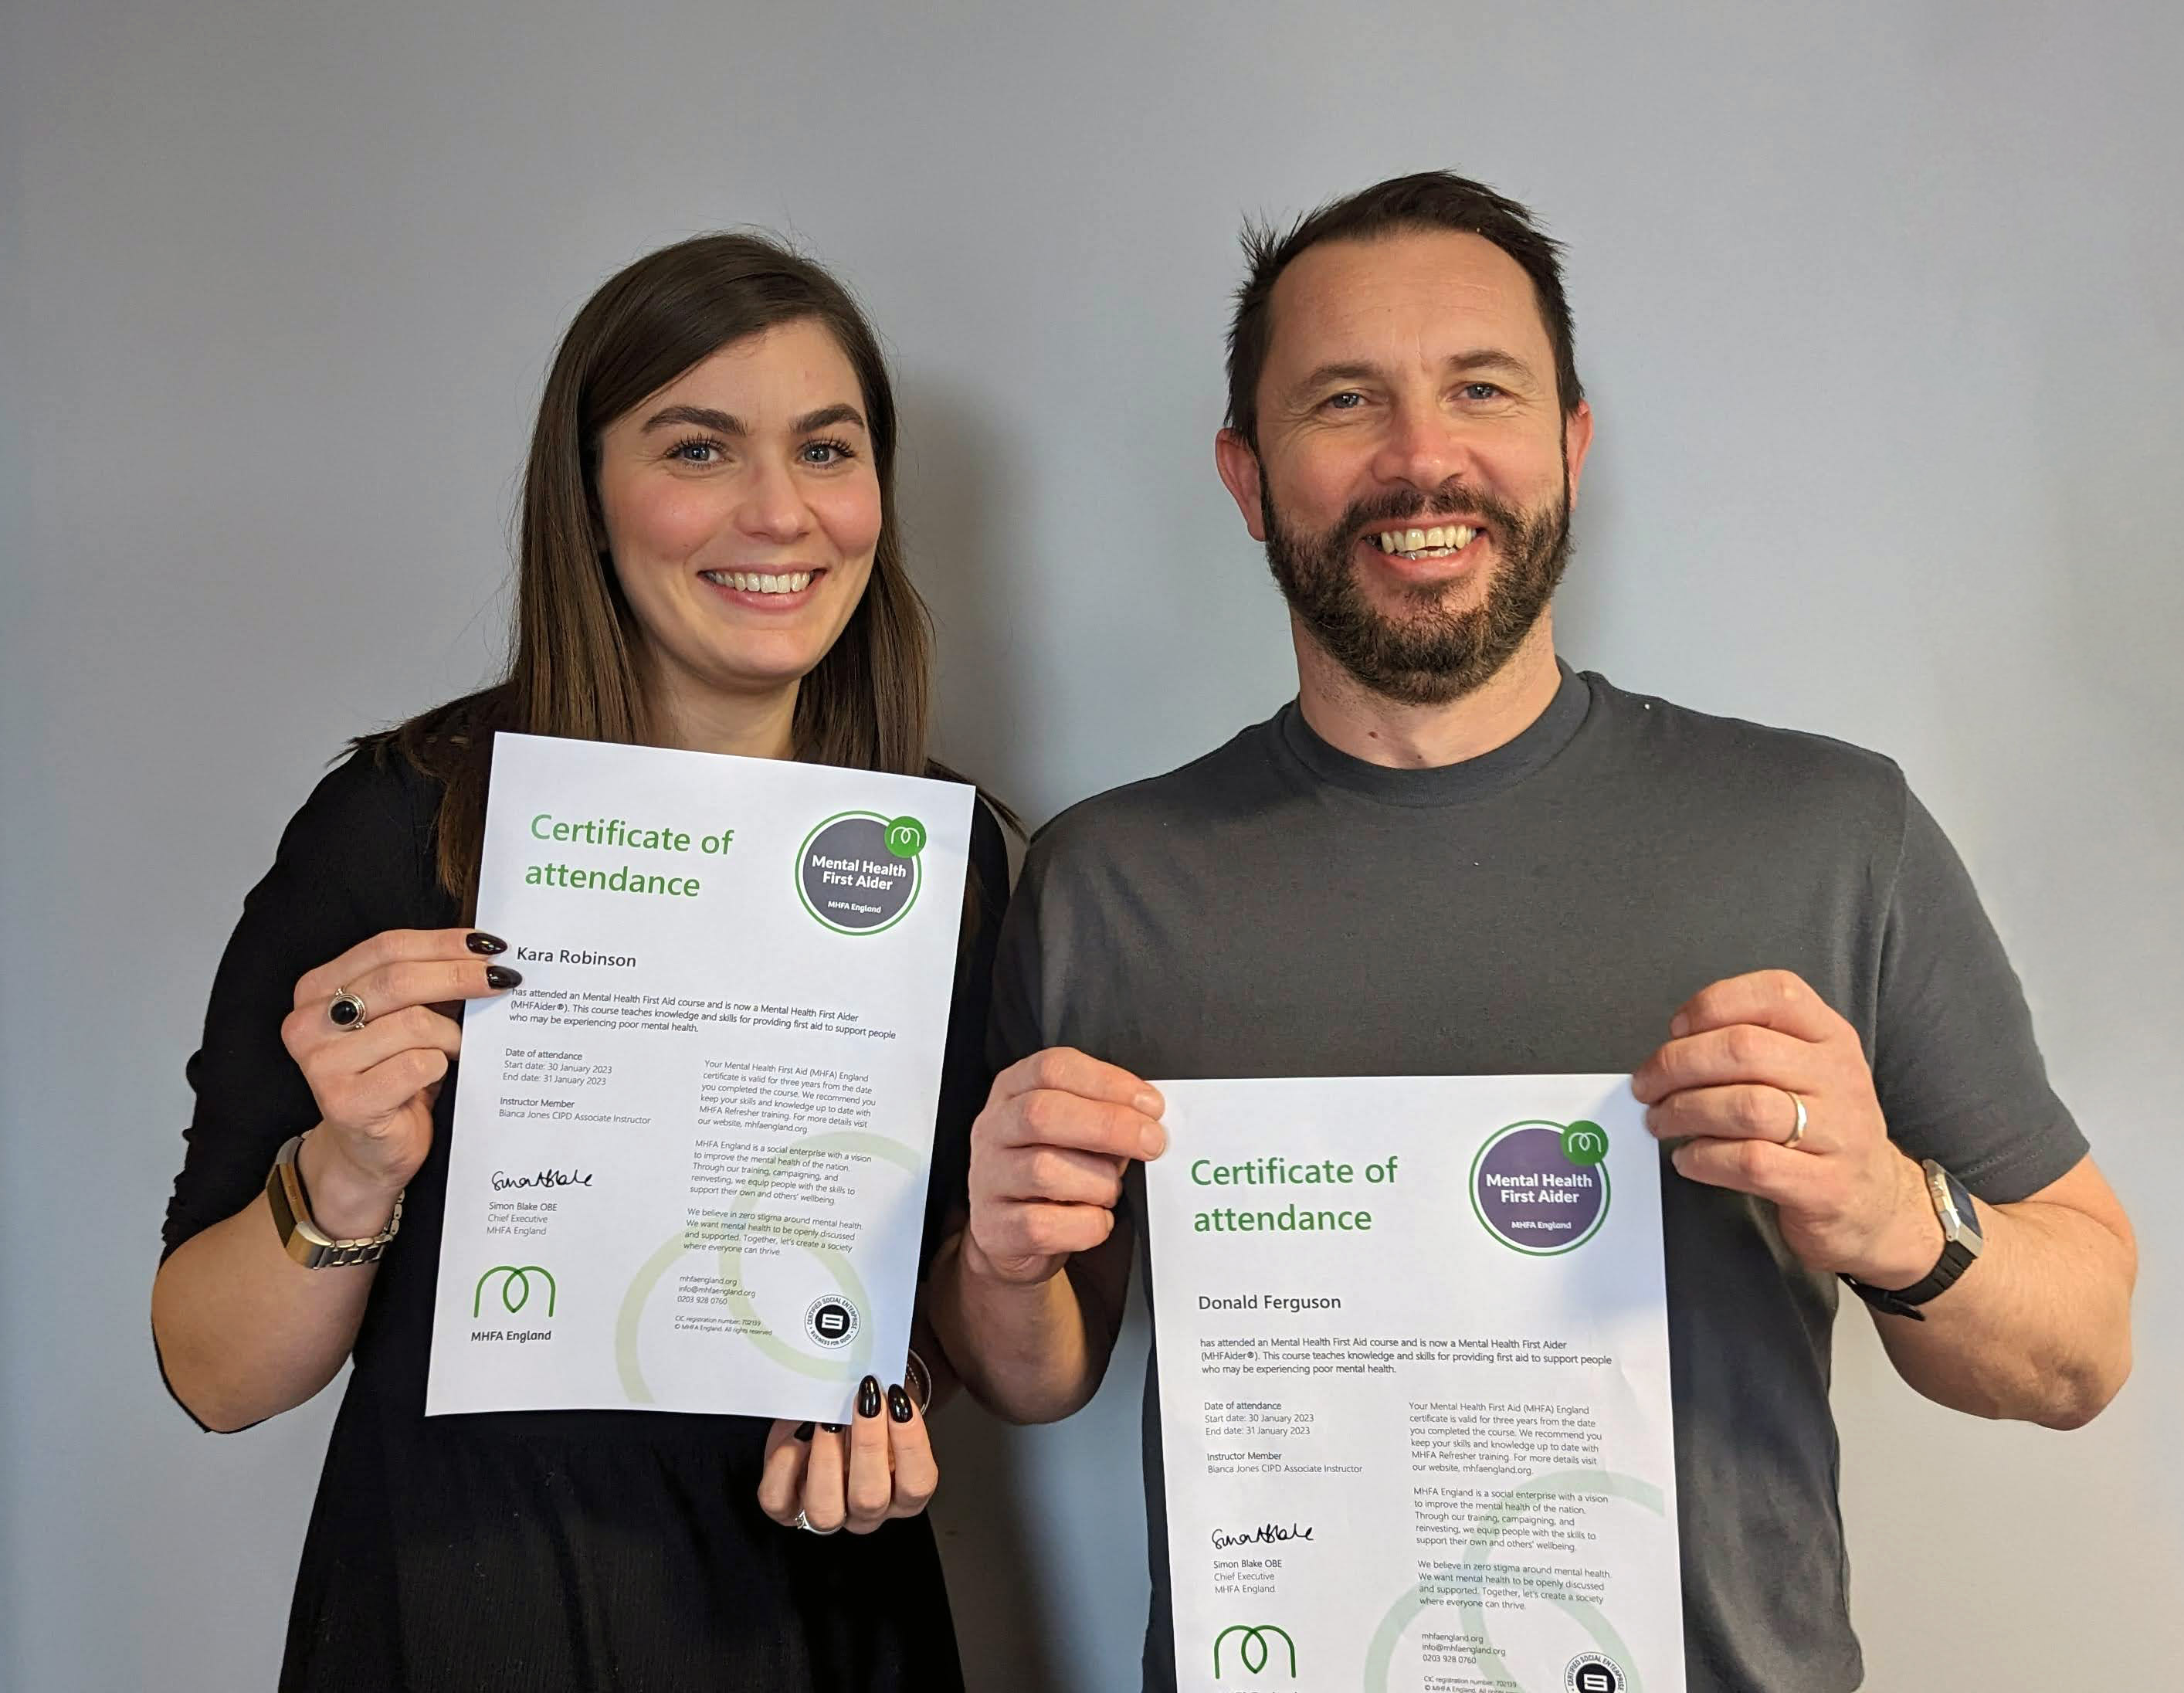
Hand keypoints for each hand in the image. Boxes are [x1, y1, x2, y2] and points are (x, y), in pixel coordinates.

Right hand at [279, 927, 518, 1233]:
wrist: (370, 1152)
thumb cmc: (392, 1078)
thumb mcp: (403, 1021)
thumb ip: (425, 985)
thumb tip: (484, 953)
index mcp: (317, 989)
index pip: (386, 947)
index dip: (442, 942)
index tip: (489, 944)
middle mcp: (307, 1023)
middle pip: (399, 980)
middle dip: (460, 976)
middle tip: (503, 979)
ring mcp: (321, 1064)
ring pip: (414, 1024)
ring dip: (453, 1035)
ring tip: (460, 1048)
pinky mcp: (344, 1102)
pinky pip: (416, 1066)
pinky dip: (441, 1066)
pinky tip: (440, 1074)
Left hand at [756, 1375, 937, 1533]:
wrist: (824, 1415)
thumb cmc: (860, 1413)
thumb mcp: (882, 1406)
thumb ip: (886, 1401)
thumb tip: (877, 1381)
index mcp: (901, 1494)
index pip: (917, 1485)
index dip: (910, 1443)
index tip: (898, 1398)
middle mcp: (867, 1512)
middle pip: (871, 1499)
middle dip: (868, 1445)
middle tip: (864, 1400)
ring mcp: (828, 1514)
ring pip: (825, 1510)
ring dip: (827, 1459)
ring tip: (828, 1418)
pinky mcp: (788, 1509)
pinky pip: (780, 1501)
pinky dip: (785, 1464)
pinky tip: (798, 1433)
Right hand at [964, 1047, 1165, 1285]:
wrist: (1013, 1235)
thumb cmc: (1056, 1171)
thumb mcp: (1075, 1130)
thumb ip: (1107, 1116)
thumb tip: (1151, 1121)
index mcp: (1014, 1091)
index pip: (1053, 1068)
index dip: (1107, 1082)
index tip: (1151, 1105)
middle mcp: (993, 1129)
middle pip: (1042, 1113)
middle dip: (1109, 1126)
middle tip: (1152, 1142)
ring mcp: (988, 1179)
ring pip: (1044, 1170)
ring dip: (1098, 1183)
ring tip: (1111, 1191)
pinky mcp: (994, 1228)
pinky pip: (1043, 1226)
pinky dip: (1085, 1225)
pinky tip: (1096, 1220)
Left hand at [1631, 970, 1940, 1285]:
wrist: (1877, 1204)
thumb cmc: (1820, 1129)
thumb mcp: (1806, 1071)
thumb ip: (1753, 1045)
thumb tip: (1672, 1046)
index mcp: (1831, 1038)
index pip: (1775, 993)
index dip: (1713, 1004)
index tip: (1676, 1029)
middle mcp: (1840, 1078)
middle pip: (1743, 1050)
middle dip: (1677, 1064)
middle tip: (1647, 1085)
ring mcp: (1839, 1133)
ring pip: (1744, 1106)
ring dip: (1684, 1112)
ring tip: (1660, 1121)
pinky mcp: (1824, 1186)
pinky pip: (1751, 1162)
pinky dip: (1705, 1159)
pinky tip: (1689, 1160)